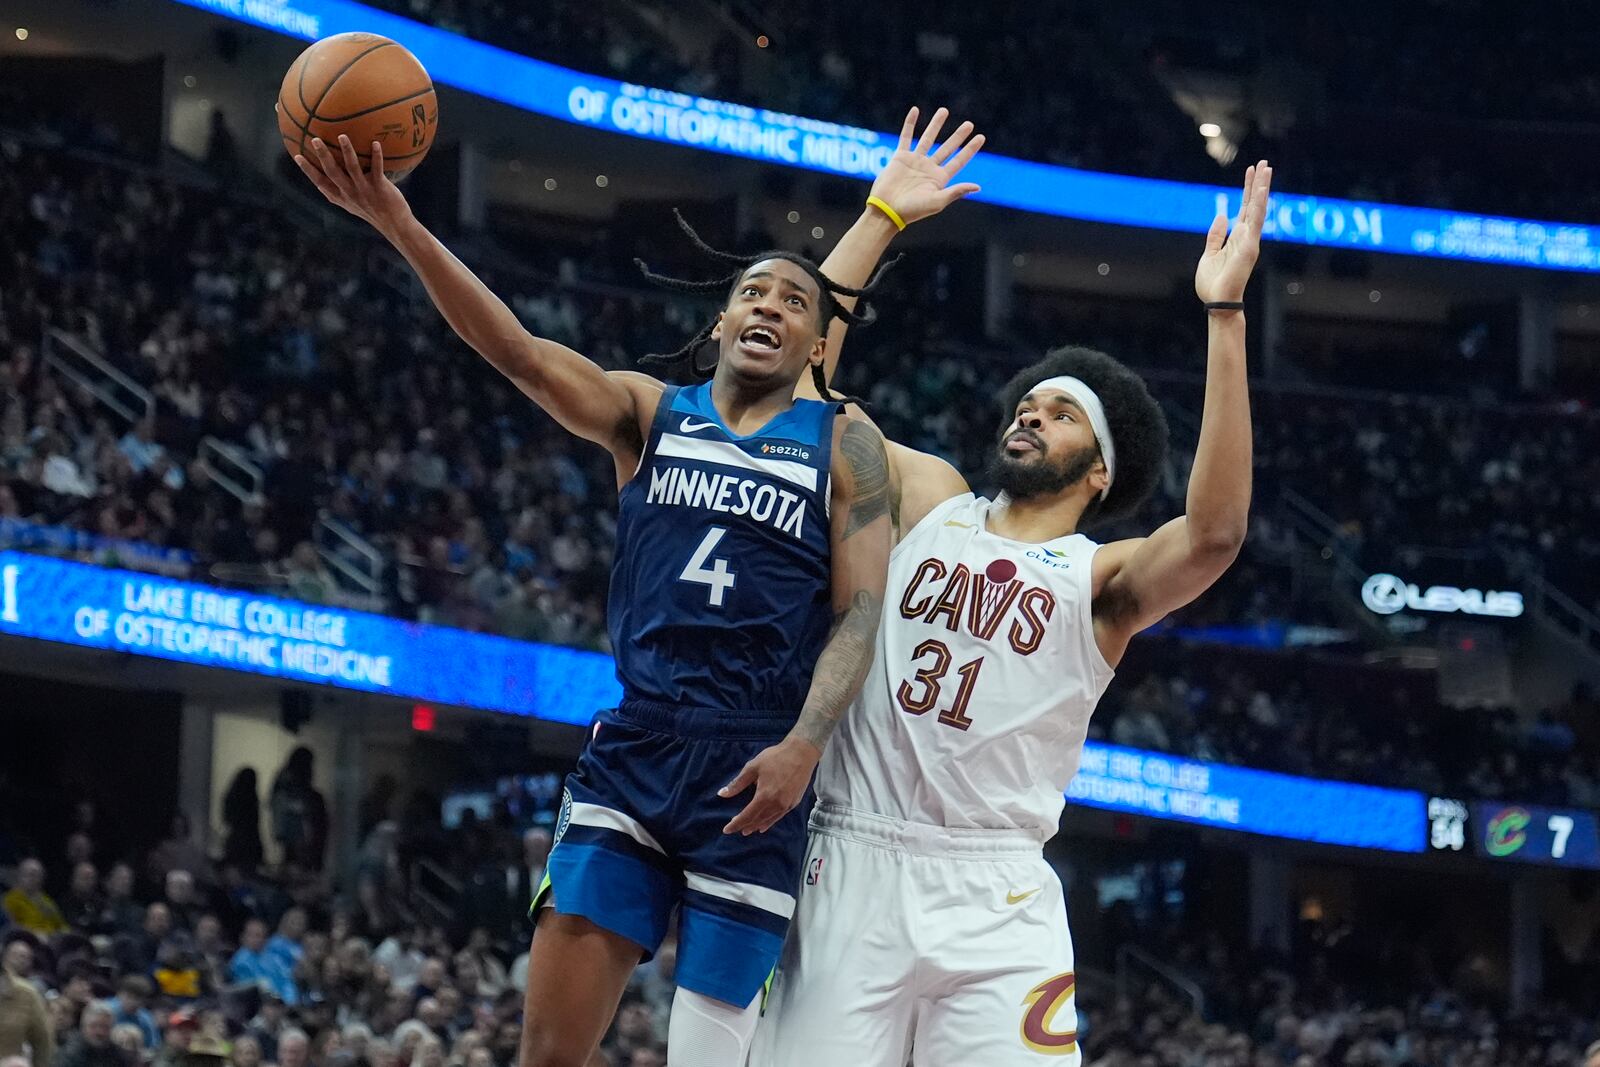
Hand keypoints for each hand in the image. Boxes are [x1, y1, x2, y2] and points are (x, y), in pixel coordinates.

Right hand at [294, 134, 414, 236]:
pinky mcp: (380, 188)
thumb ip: (340, 191)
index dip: (308, 170)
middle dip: (322, 156)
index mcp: (340, 197)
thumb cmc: (372, 210)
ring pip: (352, 168)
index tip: (297, 155)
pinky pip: (377, 169)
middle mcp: (349, 193)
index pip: (320, 182)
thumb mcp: (351, 204)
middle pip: (332, 172)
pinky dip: (377, 156)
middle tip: (314, 139)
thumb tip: (327, 177)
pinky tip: (376, 143)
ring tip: (342, 136)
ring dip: (347, 151)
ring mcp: (364, 190)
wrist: (394, 224)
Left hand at [718, 736, 821, 834]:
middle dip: (745, 826)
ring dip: (757, 826)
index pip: (747, 816)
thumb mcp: (753, 767)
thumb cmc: (776, 758)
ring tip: (748, 830)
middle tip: (736, 829)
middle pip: (757, 820)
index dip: (736, 824)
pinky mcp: (794, 803)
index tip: (727, 830)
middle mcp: (776, 805)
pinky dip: (769, 822)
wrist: (802, 753)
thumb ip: (737, 783)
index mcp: (764, 796)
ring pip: (768, 820)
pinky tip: (765, 824)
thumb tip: (722, 794)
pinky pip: (778, 817)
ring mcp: (786, 805)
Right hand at [867, 106, 985, 227]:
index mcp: (939, 179)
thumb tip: (978, 187)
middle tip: (969, 124)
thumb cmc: (913, 210)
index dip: (970, 149)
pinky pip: (906, 137)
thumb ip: (956, 192)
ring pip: (928, 138)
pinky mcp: (900, 157)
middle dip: (958, 136)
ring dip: (936, 124)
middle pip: (947, 148)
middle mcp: (929, 168)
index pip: (959, 161)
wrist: (887, 210)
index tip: (981, 137)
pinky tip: (915, 110)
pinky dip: (910, 123)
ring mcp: (915, 161)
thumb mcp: (937, 202)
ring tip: (944, 111)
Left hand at [1195, 159, 1272, 303]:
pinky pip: (1255, 222)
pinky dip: (1259, 206)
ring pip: (1258, 209)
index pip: (1245, 209)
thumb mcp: (1209, 254)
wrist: (1217, 302)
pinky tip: (1261, 190)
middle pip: (1254, 204)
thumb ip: (1216, 235)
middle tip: (1263, 163)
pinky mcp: (1249, 247)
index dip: (1248, 190)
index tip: (1251, 172)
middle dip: (1258, 183)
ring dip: (1261, 188)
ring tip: (1265, 168)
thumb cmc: (1213, 283)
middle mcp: (1246, 237)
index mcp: (1237, 238)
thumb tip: (1222, 216)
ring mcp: (1250, 241)